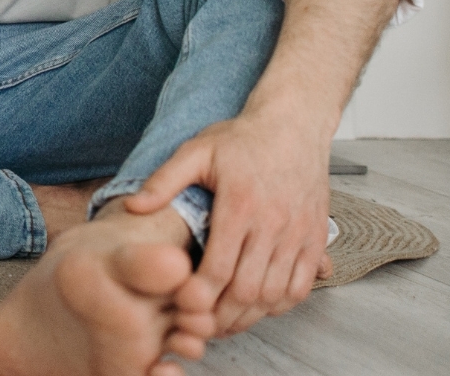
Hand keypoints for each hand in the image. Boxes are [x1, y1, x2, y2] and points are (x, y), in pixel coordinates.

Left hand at [124, 106, 332, 336]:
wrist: (294, 125)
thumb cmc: (241, 139)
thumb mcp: (196, 151)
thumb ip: (164, 180)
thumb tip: (133, 207)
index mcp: (240, 205)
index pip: (218, 267)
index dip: (199, 295)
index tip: (181, 305)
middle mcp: (273, 224)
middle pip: (248, 289)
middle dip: (221, 314)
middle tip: (199, 324)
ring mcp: (298, 234)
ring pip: (276, 294)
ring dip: (250, 315)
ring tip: (225, 320)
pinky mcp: (316, 239)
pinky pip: (302, 286)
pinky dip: (280, 303)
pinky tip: (259, 305)